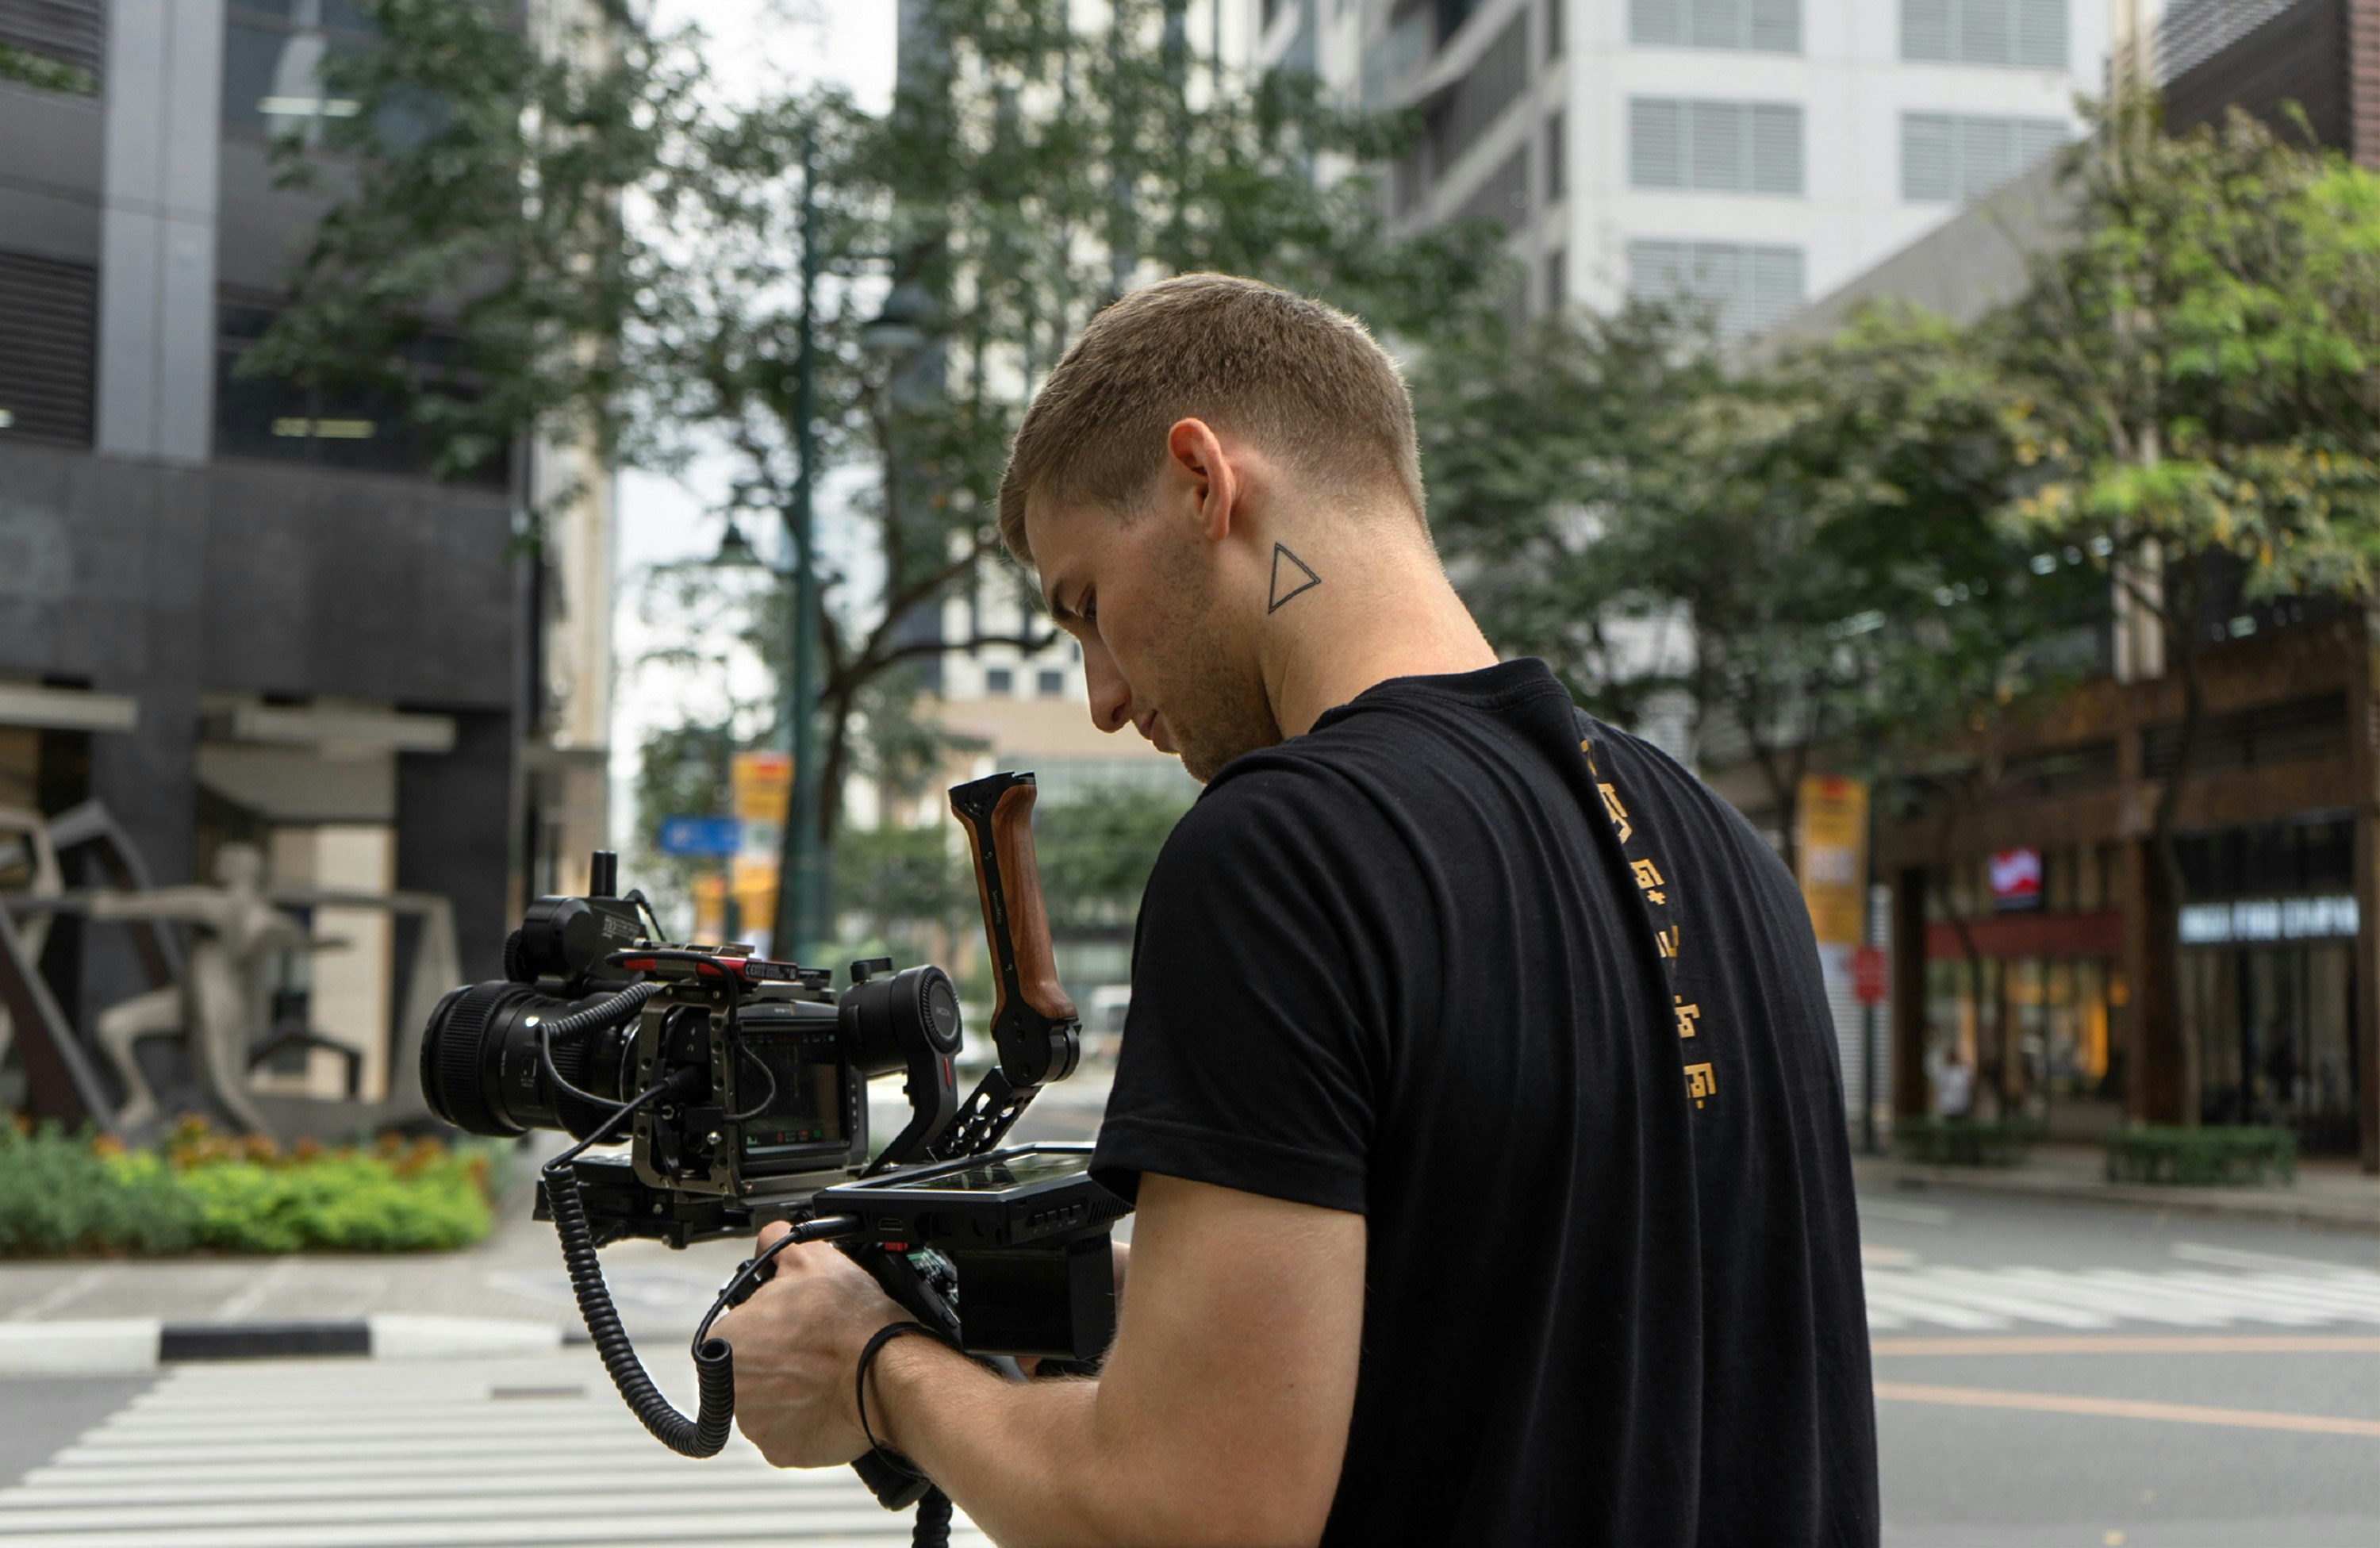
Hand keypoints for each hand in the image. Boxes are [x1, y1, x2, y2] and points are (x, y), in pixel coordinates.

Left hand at [710, 1221, 911, 1467]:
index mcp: (727, 1342)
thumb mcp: (812, 1258)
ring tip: (824, 1373)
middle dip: (776, 1358)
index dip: (765, 1324)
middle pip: (749, 1369)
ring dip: (789, 1390)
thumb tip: (770, 1237)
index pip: (734, 1332)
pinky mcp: (781, 1451)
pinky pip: (787, 1433)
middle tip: (810, 1346)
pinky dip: (804, 1420)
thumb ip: (777, 1244)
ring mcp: (756, 1424)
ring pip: (767, 1402)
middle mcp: (732, 1389)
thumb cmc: (849, 1322)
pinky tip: (827, 1399)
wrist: (887, 1372)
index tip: (790, 1324)